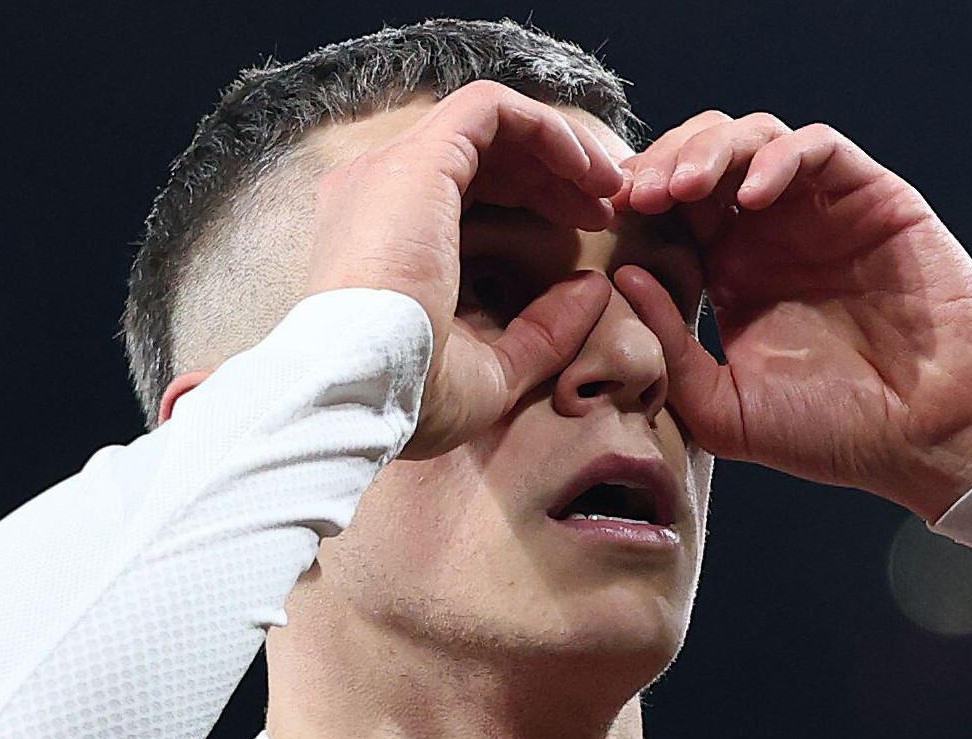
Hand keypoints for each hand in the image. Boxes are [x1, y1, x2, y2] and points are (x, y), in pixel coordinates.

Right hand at [307, 81, 625, 459]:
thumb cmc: (411, 396)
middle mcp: (379, 193)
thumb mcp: (492, 371)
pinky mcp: (419, 158)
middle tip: (606, 207)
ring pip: (489, 125)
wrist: (364, 390)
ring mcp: (393, 169)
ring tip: (607, 186)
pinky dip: (546, 129)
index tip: (586, 232)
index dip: (534, 201)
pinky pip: (491, 110)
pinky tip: (585, 169)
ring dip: (557, 147)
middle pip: (481, 156)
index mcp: (383, 238)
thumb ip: (542, 331)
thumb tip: (591, 289)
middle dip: (552, 173)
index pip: (466, 192)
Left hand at [615, 113, 971, 519]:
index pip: (672, 209)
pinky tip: (752, 197)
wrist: (928, 438)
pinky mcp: (871, 198)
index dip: (639, 201)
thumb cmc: (831, 433)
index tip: (609, 219)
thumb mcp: (723, 408)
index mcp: (731, 272)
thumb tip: (624, 274)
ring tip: (685, 188)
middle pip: (704, 157)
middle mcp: (772, 232)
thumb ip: (671, 346)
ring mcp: (821, 211)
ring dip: (710, 150)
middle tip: (639, 194)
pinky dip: (778, 156)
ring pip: (754, 136)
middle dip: (664, 162)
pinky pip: (817, 146)